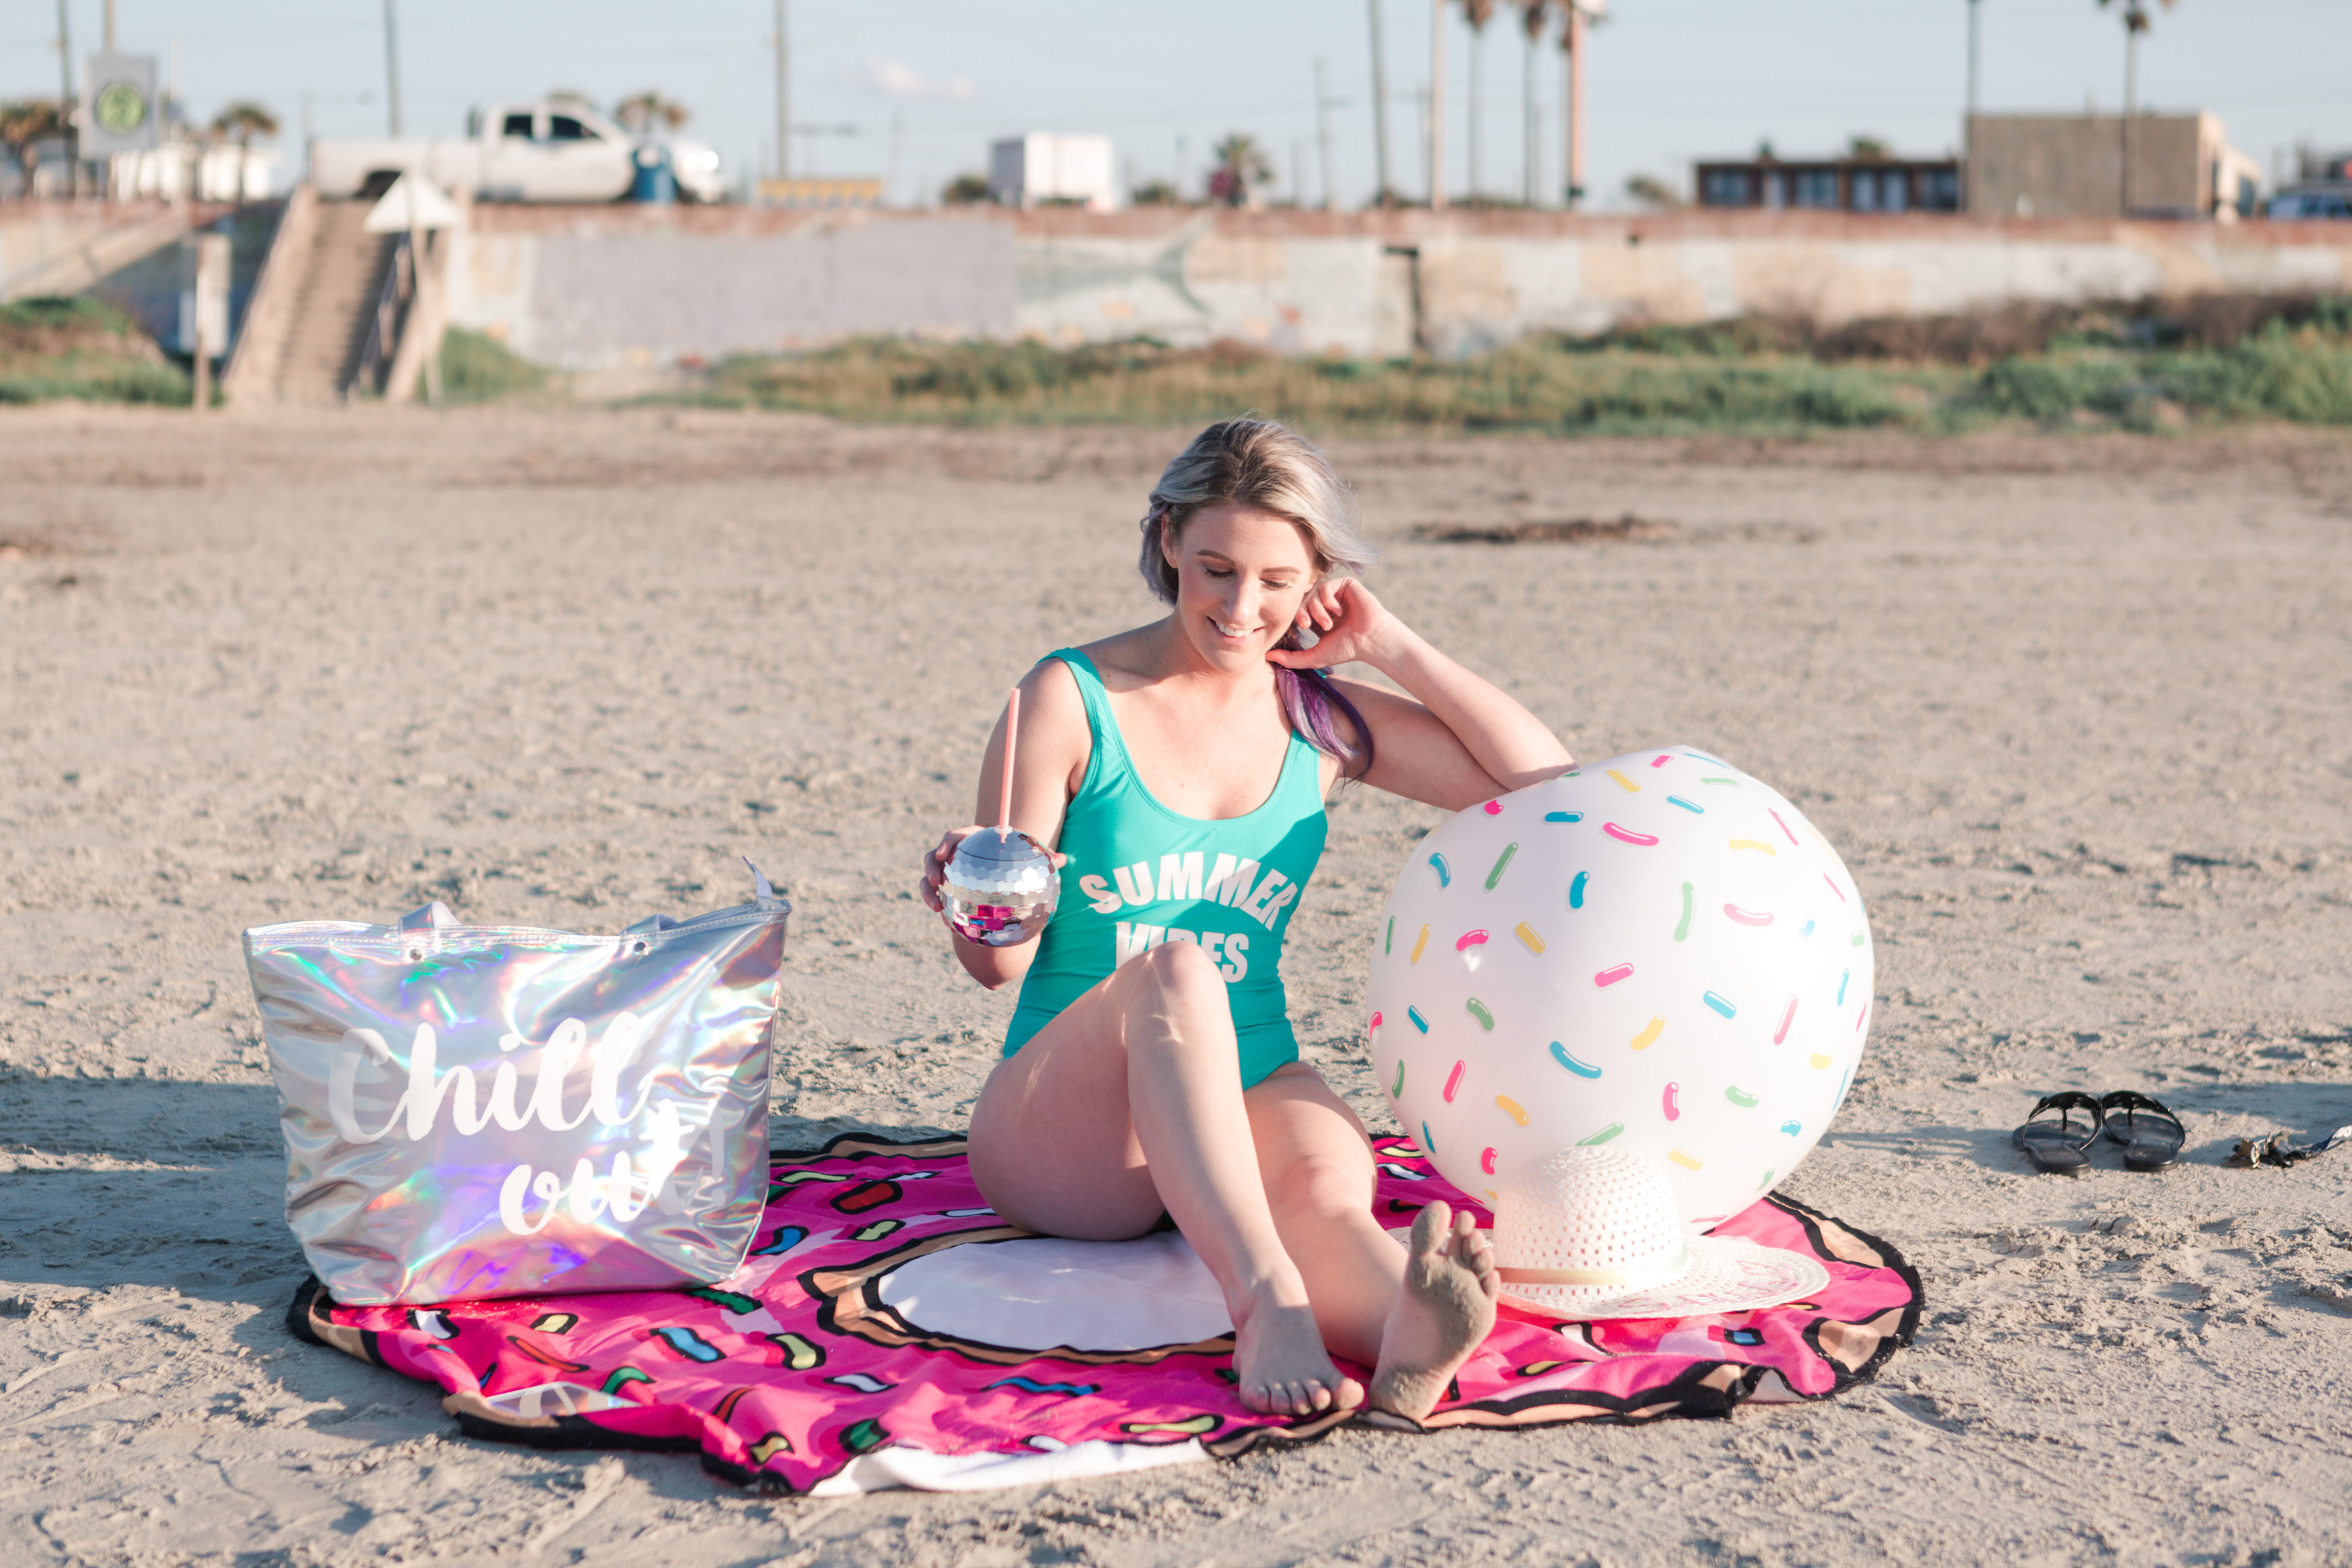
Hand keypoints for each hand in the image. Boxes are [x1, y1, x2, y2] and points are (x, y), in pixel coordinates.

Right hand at [919, 826, 1064, 920]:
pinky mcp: (943, 892)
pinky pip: (933, 897)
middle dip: (931, 865)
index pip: (956, 836)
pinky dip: (936, 907)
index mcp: (972, 842)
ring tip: (934, 906)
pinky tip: (946, 922)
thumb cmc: (1015, 871)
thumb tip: (1062, 859)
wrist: (1001, 889)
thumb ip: (1041, 859)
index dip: (947, 842)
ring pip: (929, 877)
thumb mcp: (1026, 865)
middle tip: (936, 880)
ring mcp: (946, 874)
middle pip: (935, 854)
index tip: (946, 854)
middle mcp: (955, 856)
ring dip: (927, 890)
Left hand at [1265, 577, 1401, 673]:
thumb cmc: (1346, 649)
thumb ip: (1290, 659)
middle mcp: (1327, 604)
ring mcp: (1336, 594)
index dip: (1297, 616)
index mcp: (1319, 618)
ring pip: (1313, 593)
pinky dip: (1328, 599)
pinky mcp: (1345, 585)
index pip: (1298, 610)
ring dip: (1317, 609)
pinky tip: (1339, 611)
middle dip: (1303, 612)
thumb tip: (1267, 657)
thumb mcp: (1314, 656)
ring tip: (1329, 623)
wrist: (1369, 640)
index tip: (1304, 625)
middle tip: (1309, 624)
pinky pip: (1326, 586)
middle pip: (1302, 600)